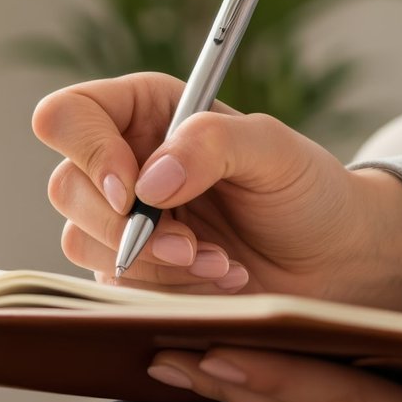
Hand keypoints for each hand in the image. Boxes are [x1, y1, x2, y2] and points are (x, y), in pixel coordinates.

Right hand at [34, 73, 401, 313]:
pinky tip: (216, 281)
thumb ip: (212, 144)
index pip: (70, 116)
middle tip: (189, 243)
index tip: (134, 191)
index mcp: (144, 112)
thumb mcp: (274, 150)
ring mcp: (122, 221)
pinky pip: (110, 285)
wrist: (334, 262)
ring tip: (217, 262)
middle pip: (67, 185)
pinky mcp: (131, 272)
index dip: (88, 152)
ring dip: (149, 261)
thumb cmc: (307, 192)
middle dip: (126, 225)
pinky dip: (162, 289)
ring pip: (80, 239)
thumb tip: (148, 181)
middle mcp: (123, 162)